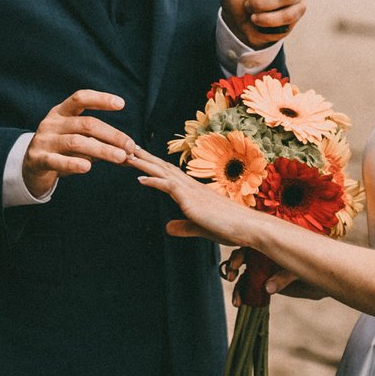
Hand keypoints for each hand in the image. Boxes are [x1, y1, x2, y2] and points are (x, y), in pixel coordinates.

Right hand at [21, 90, 130, 198]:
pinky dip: (73, 164)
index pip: (80, 98)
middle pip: (85, 124)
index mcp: (61, 113)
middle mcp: (52, 123)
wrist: (30, 168)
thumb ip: (99, 143)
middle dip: (111, 135)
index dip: (100, 99)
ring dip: (101, 150)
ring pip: (75, 142)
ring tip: (120, 157)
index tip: (121, 104)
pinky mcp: (38, 159)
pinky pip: (56, 161)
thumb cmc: (60, 151)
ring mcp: (44, 141)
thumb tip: (129, 152)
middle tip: (130, 147)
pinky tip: (87, 167)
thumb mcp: (78, 141)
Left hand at [125, 142, 258, 249]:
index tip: (139, 158)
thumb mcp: (200, 228)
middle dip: (144, 157)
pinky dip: (153, 181)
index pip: (169, 174)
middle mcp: (190, 186)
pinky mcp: (191, 200)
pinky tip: (140, 178)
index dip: (153, 165)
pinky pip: (169, 187)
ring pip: (162, 172)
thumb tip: (168, 228)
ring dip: (143, 163)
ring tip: (126, 155)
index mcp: (193, 191)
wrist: (249, 227)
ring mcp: (190, 191)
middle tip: (126, 147)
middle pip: (162, 167)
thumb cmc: (231, 228)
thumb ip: (184, 227)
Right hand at [219, 249, 312, 299]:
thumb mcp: (298, 270)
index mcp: (270, 247)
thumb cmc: (309, 270)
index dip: (239, 254)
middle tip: (231, 277)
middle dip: (233, 266)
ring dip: (237, 287)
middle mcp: (263, 257)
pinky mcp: (262, 284)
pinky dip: (242, 294)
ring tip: (236, 300)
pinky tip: (239, 303)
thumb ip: (283, 277)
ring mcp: (261, 271)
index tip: (235, 265)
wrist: (316, 282)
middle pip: (242, 258)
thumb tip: (267, 288)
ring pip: (243, 275)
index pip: (249, 246)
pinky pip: (248, 288)